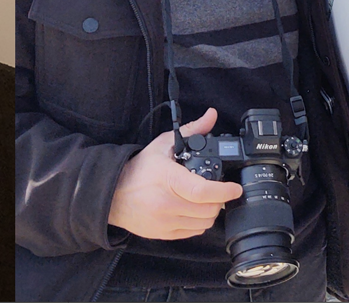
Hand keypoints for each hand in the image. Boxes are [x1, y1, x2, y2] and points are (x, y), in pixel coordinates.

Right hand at [108, 108, 242, 239]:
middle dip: (219, 199)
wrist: (113, 194)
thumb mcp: (163, 144)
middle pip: (208, 209)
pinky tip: (193, 209)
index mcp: (168, 179)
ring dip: (210, 211)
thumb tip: (211, 116)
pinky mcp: (164, 233)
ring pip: (204, 223)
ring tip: (205, 200)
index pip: (202, 191)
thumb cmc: (139, 169)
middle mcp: (167, 203)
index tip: (235, 188)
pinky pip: (193, 232)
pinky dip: (199, 222)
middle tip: (218, 190)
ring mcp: (166, 221)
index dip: (224, 191)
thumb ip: (191, 130)